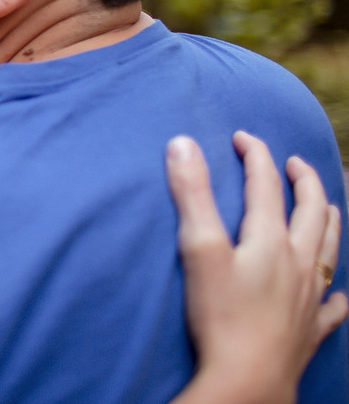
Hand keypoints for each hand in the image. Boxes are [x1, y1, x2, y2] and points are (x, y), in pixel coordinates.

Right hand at [165, 131, 346, 403]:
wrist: (249, 379)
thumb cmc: (221, 316)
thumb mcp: (199, 249)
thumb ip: (192, 194)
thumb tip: (183, 144)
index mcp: (270, 240)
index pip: (265, 185)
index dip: (255, 156)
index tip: (242, 137)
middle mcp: (298, 263)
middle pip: (312, 211)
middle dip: (304, 181)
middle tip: (294, 163)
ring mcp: (310, 297)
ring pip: (329, 250)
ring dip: (329, 221)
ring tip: (328, 206)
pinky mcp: (311, 329)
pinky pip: (333, 306)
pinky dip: (336, 292)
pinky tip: (336, 291)